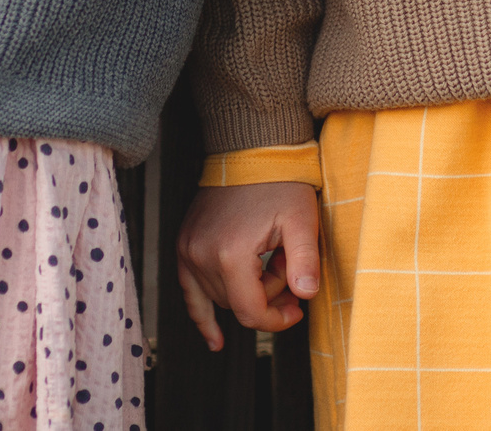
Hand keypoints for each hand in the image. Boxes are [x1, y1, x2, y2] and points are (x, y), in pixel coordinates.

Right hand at [175, 182, 320, 351]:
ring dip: (246, 290)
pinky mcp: (184, 244)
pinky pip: (189, 291)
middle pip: (236, 304)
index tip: (298, 308)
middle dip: (267, 296)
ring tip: (268, 261)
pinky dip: (202, 313)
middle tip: (287, 266)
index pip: (250, 312)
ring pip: (220, 297)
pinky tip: (214, 339)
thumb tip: (306, 295)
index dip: (277, 319)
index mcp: (230, 254)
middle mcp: (201, 256)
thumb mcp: (302, 220)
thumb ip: (305, 260)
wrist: (251, 150)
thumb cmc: (280, 183)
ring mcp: (188, 250)